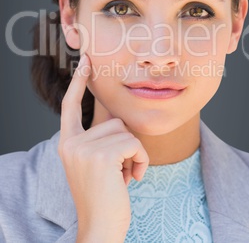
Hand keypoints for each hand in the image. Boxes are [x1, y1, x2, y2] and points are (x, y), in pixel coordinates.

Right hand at [58, 53, 148, 241]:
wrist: (101, 228)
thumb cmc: (104, 196)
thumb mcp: (95, 164)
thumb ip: (100, 140)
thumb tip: (119, 118)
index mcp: (68, 143)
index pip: (70, 106)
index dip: (78, 82)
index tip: (86, 61)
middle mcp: (72, 143)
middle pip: (113, 121)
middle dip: (125, 144)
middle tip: (121, 170)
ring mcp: (84, 149)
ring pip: (125, 131)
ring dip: (134, 153)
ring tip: (126, 175)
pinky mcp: (102, 156)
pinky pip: (134, 143)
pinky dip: (141, 159)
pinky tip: (133, 178)